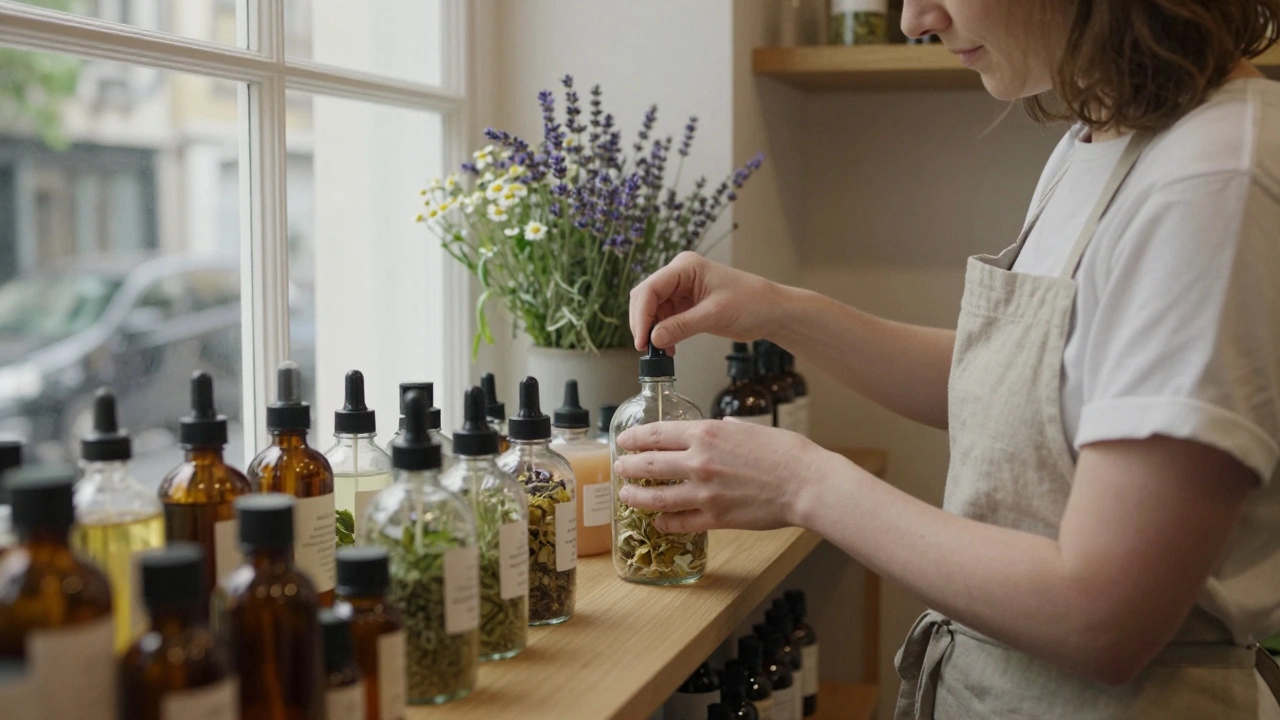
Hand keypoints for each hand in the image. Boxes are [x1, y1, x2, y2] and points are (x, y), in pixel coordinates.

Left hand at [613, 418, 832, 532]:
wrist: (806, 484)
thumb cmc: (786, 453)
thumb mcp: (750, 428)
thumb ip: (727, 428)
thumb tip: (720, 425)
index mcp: (706, 433)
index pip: (656, 434)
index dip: (634, 438)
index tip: (624, 440)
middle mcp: (698, 461)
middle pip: (648, 465)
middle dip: (628, 466)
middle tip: (619, 468)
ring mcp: (704, 492)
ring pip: (656, 497)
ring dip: (636, 497)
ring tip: (626, 495)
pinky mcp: (714, 518)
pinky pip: (679, 522)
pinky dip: (664, 522)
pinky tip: (658, 521)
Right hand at [629, 251, 780, 350]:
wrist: (771, 311)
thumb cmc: (751, 302)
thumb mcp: (714, 315)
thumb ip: (681, 326)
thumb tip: (653, 339)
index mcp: (685, 267)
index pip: (651, 289)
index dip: (642, 315)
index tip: (642, 340)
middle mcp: (679, 275)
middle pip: (646, 298)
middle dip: (644, 323)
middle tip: (646, 349)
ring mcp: (681, 290)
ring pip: (653, 311)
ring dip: (653, 331)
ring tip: (661, 352)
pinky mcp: (686, 305)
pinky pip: (665, 319)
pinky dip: (663, 334)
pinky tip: (669, 348)